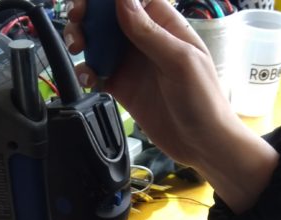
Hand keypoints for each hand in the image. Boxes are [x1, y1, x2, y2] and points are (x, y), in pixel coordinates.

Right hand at [64, 0, 280, 211]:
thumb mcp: (179, 61)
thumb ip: (149, 32)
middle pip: (108, 15)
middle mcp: (145, 39)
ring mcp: (132, 63)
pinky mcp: (122, 86)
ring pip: (97, 40)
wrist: (202, 144)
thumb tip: (122, 0)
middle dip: (88, 13)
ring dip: (81, 38)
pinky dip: (85, 70)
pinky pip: (96, 71)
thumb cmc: (204, 100)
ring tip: (77, 48)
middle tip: (77, 21)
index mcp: (164, 23)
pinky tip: (88, 77)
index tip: (90, 3)